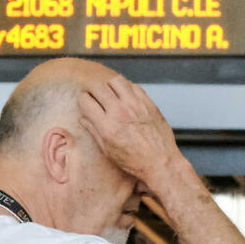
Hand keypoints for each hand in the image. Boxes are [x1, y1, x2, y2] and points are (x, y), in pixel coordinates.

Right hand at [78, 74, 186, 188]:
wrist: (161, 162)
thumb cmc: (134, 161)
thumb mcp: (108, 150)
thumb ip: (94, 131)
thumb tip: (82, 117)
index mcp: (106, 126)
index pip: (85, 100)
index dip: (83, 100)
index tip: (86, 103)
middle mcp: (120, 113)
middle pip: (98, 87)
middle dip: (93, 90)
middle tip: (95, 96)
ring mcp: (136, 106)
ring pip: (116, 81)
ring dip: (110, 85)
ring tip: (111, 94)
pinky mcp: (150, 104)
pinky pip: (134, 86)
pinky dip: (127, 88)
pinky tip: (126, 97)